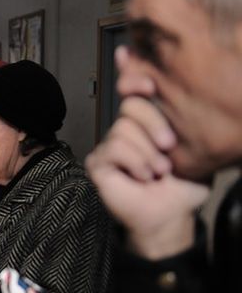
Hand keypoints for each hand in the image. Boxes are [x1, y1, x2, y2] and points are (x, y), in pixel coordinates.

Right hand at [85, 96, 208, 259]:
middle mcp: (125, 128)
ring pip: (123, 128)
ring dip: (148, 152)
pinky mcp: (97, 163)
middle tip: (170, 146)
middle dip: (154, 123)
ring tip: (159, 171)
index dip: (133, 77)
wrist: (172, 215)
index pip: (132, 87)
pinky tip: (144, 176)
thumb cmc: (184, 183)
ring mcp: (108, 145)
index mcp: (147, 120)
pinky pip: (114, 148)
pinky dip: (135, 162)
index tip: (150, 86)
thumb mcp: (195, 146)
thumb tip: (190, 98)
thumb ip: (188, 119)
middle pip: (130, 104)